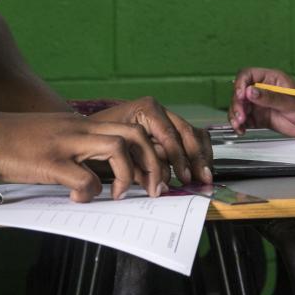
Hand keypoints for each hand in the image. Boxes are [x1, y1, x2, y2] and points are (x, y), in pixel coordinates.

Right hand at [0, 110, 165, 201]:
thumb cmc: (13, 141)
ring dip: (128, 175)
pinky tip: (79, 199)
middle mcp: (79, 129)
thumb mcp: (52, 136)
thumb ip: (75, 148)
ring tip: (121, 195)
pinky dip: (90, 192)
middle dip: (153, 164)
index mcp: (81, 124)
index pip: (129, 129)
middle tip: (154, 189)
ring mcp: (66, 143)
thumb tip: (95, 174)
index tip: (151, 176)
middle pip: (134, 135)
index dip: (148, 153)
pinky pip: (84, 177)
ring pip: (117, 147)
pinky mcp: (50, 162)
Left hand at [89, 97, 212, 184]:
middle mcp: (159, 110)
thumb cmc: (99, 141)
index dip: (178, 159)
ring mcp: (165, 117)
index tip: (184, 177)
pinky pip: (191, 138)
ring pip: (193, 134)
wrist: (89, 133)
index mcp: (145, 109)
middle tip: (201, 179)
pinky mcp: (169, 128)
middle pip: (186, 133)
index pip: (169, 135)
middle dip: (195, 158)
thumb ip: (140, 168)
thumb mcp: (115, 153)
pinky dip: (198, 153)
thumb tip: (162, 185)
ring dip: (201, 157)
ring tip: (204, 177)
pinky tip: (200, 170)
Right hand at [229, 67, 294, 139]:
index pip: (248, 75)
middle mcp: (263, 89)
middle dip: (237, 104)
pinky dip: (241, 124)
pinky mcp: (261, 117)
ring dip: (236, 115)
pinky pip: (245, 119)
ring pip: (240, 106)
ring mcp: (261, 104)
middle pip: (240, 92)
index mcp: (271, 78)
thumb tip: (250, 91)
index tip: (241, 96)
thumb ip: (269, 97)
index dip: (240, 84)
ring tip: (239, 125)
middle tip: (241, 116)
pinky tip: (242, 130)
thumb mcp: (289, 102)